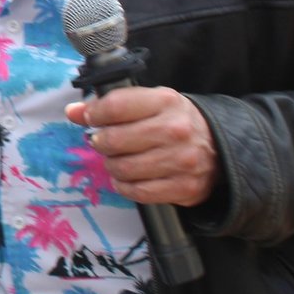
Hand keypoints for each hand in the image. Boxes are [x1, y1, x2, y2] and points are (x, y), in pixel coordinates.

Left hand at [66, 85, 218, 206]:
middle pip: (115, 140)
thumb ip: (112, 104)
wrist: (219, 146)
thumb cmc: (174, 121)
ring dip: (112, 165)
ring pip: (123, 168)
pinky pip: (138, 192)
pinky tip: (127, 178)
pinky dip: (125, 186)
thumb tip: (73, 111)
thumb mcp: (149, 102)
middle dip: (101, 142)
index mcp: (165, 101)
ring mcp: (182, 161)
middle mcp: (175, 130)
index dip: (93, 113)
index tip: (89, 118)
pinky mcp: (184, 187)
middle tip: (102, 142)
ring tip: (117, 159)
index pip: (115, 106)